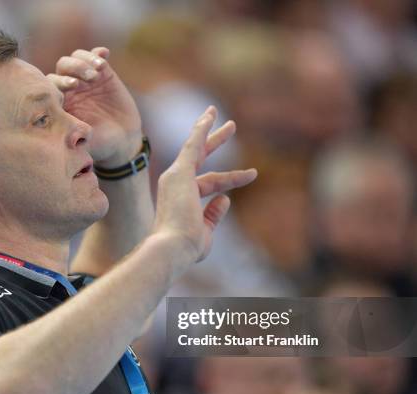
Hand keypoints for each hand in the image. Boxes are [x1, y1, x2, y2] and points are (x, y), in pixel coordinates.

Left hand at [47, 47, 141, 167]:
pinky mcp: (103, 74)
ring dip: (86, 61)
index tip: (73, 86)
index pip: (51, 84)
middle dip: (74, 68)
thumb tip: (60, 131)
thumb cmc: (99, 144)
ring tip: (98, 70)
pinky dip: (98, 53)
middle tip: (88, 79)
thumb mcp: (82, 142)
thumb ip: (70, 135)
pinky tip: (105, 54)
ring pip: (77, 58)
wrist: (121, 141)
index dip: (60, 82)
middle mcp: (70, 89)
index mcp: (60, 102)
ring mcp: (85, 79)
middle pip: (63, 67)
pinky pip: (96, 57)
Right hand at [153, 107, 256, 263]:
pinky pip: (192, 145)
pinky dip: (201, 130)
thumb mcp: (206, 230)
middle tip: (230, 126)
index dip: (233, 178)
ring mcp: (176, 178)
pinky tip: (210, 116)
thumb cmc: (187, 246)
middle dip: (213, 141)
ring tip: (222, 115)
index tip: (252, 173)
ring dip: (210, 130)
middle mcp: (176, 185)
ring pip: (196, 147)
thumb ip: (213, 214)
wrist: (173, 247)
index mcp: (181, 199)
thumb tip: (226, 199)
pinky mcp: (179, 172)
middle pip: (198, 157)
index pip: (210, 183)